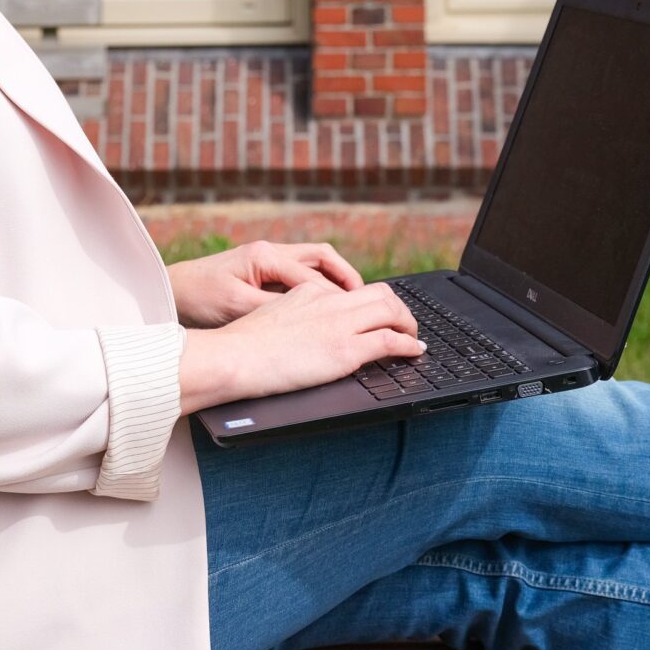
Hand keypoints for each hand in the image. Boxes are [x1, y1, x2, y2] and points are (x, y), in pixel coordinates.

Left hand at [167, 240, 366, 327]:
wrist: (172, 291)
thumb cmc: (199, 297)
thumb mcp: (235, 305)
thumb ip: (272, 308)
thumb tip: (306, 315)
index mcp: (264, 256)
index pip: (312, 274)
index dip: (335, 294)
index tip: (355, 311)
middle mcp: (270, 252)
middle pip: (322, 257)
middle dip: (346, 277)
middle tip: (365, 299)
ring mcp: (268, 260)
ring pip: (315, 264)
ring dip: (335, 280)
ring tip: (354, 302)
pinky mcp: (264, 272)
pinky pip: (302, 275)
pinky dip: (319, 288)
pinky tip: (326, 307)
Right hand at [178, 279, 425, 417]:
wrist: (233, 357)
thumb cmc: (241, 348)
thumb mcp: (270, 318)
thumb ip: (293, 317)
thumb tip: (303, 333)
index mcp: (309, 292)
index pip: (351, 291)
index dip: (372, 303)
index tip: (379, 315)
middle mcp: (328, 302)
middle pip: (380, 293)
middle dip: (399, 308)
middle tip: (405, 325)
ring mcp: (339, 324)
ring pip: (392, 310)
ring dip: (409, 324)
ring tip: (413, 337)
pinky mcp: (345, 349)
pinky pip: (391, 340)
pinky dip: (409, 345)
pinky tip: (415, 351)